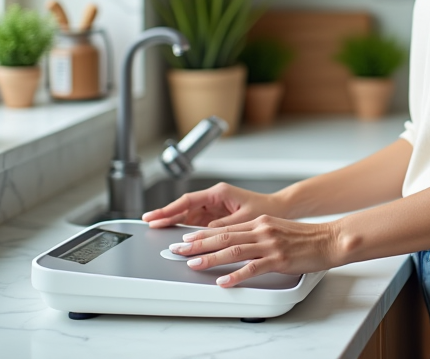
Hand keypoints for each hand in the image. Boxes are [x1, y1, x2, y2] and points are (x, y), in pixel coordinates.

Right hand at [141, 182, 285, 228]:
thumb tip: (203, 235)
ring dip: (175, 223)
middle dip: (167, 215)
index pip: (188, 201)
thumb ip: (222, 227)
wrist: (280, 210)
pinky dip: (187, 229)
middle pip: (185, 208)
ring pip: (189, 216)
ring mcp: (215, 208)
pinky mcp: (218, 217)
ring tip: (158, 230)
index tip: (155, 215)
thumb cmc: (265, 209)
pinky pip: (198, 223)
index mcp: (219, 193)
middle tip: (149, 223)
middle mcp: (215, 199)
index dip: (169, 209)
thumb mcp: (243, 219)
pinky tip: (178, 236)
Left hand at [168, 215, 344, 286]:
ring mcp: (270, 245)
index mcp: (260, 223)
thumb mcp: (278, 230)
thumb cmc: (307, 238)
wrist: (330, 239)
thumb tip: (237, 243)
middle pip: (224, 236)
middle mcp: (262, 230)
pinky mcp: (279, 259)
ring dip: (211, 258)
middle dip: (198, 244)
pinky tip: (224, 281)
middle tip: (178, 249)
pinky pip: (253, 268)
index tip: (185, 238)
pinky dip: (236, 275)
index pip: (225, 227)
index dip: (202, 234)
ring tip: (193, 264)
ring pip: (234, 250)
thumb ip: (258, 234)